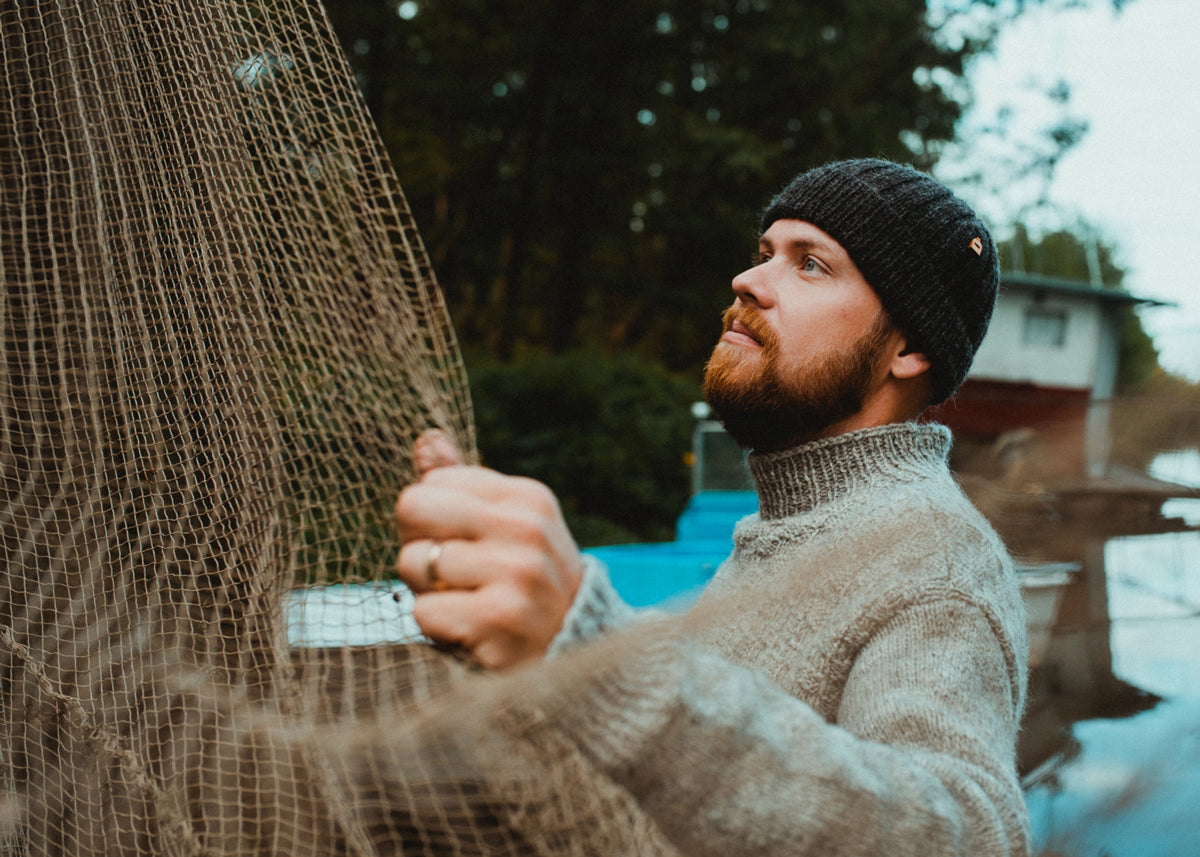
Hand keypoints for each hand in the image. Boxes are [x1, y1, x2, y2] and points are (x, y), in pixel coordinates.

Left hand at [395, 433, 583, 668]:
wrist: (573, 651)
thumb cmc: (524, 580)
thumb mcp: (506, 525)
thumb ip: (462, 483)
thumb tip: (427, 438)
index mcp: (526, 497)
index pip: (432, 481)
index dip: (432, 517)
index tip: (464, 543)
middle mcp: (527, 528)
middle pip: (413, 507)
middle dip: (418, 544)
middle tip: (450, 572)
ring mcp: (517, 573)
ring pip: (413, 562)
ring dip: (426, 590)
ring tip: (465, 602)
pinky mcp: (500, 618)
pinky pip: (424, 610)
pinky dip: (436, 626)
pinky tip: (469, 629)